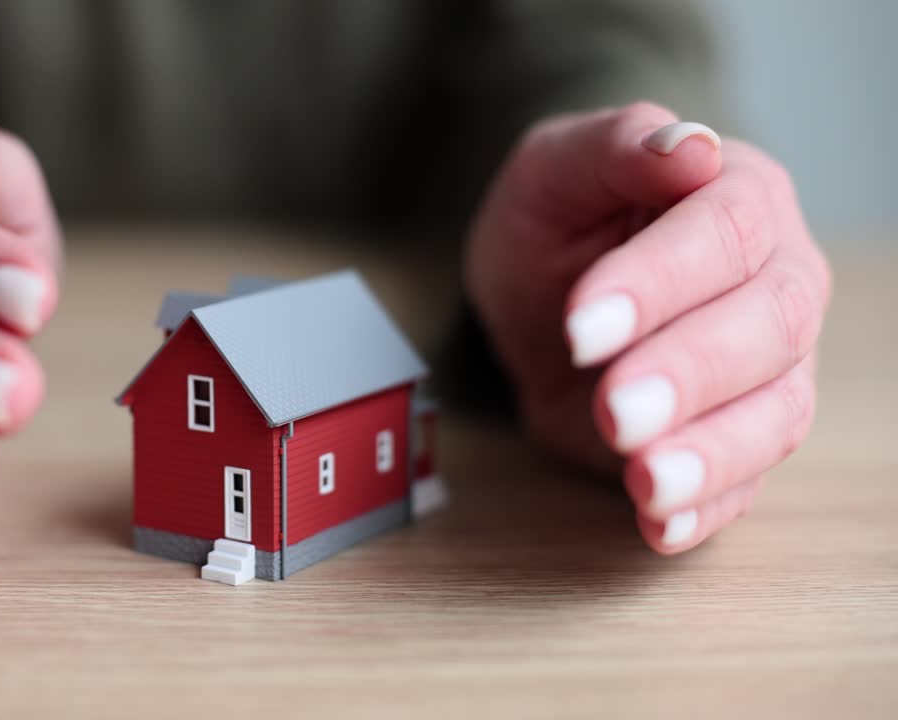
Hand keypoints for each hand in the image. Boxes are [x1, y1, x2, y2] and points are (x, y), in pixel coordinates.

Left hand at [466, 102, 830, 553]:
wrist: (547, 293)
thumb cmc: (558, 220)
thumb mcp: (557, 170)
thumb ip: (616, 147)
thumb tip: (690, 147)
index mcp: (741, 198)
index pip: (727, 234)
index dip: (659, 282)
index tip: (582, 327)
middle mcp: (777, 282)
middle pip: (768, 328)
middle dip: (689, 374)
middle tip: (616, 409)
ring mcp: (769, 367)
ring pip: (775, 414)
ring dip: (711, 454)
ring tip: (645, 483)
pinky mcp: (735, 436)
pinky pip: (745, 481)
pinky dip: (705, 508)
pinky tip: (659, 527)